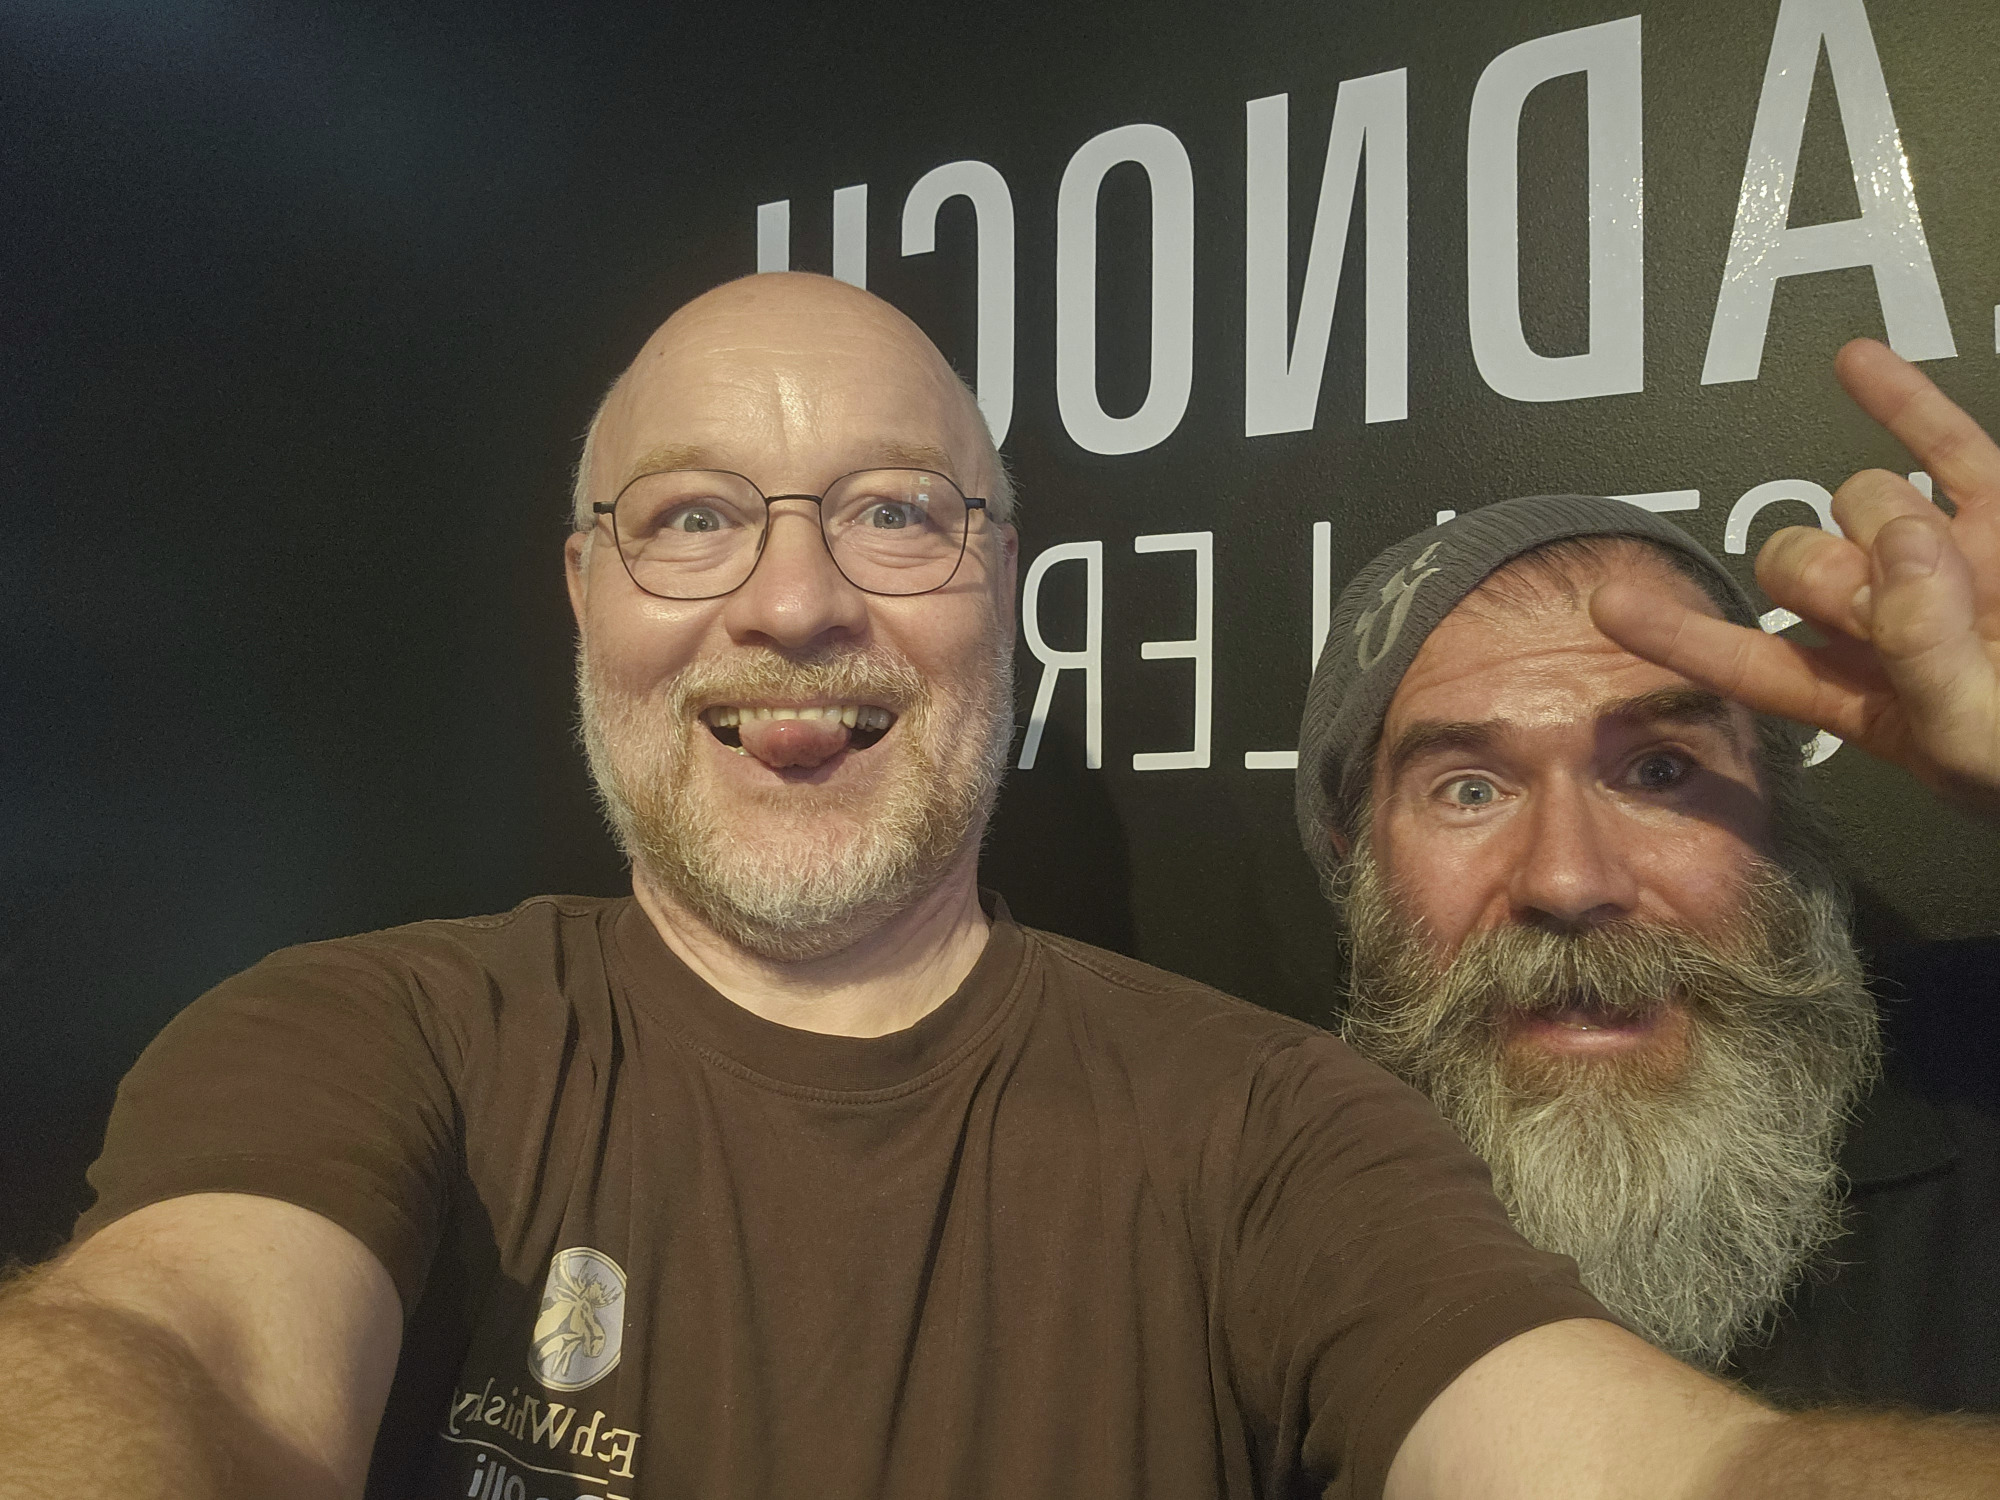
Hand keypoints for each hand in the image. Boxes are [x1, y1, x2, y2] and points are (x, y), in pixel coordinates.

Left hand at [1592, 339, 1999, 818]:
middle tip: (1916, 606)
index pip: (1750, 662)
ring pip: (1860, 501)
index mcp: (1873, 703)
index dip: (1677, 633)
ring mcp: (1954, 564)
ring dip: (1888, 516)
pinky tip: (1853, 359)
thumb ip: (1926, 658)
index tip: (1605, 601)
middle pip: (1799, 562)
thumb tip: (1898, 538)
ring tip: (1964, 568)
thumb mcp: (1985, 742)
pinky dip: (1900, 402)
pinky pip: (1948, 446)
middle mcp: (1898, 627)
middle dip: (1832, 570)